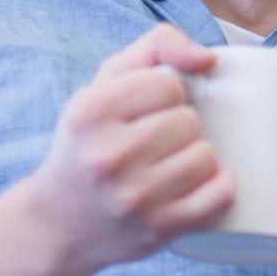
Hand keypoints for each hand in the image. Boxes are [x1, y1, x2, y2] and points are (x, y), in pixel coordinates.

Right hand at [19, 24, 233, 273]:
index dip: (169, 94)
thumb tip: (208, 59)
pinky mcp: (157, 230)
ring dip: (198, 157)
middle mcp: (107, 156)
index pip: (169, 85)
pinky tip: (200, 185)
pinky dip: (218, 188)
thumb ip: (157, 45)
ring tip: (172, 163)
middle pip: (189, 122)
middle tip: (159, 141)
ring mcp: (133, 197)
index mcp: (91, 112)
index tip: (151, 109)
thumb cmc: (92, 141)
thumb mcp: (107, 83)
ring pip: (205, 157)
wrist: (58, 223)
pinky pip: (218, 196)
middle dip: (182, 127)